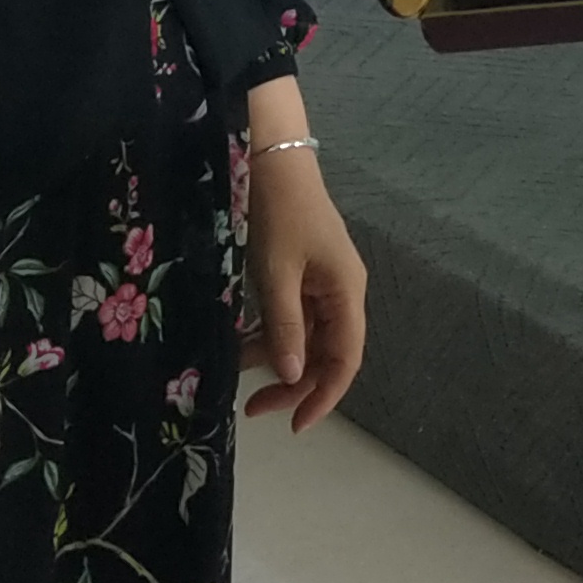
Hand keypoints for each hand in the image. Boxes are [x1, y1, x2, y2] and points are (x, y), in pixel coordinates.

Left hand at [238, 85, 366, 430]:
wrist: (271, 157)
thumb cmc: (279, 212)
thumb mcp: (277, 273)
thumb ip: (285, 325)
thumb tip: (292, 376)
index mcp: (346, 292)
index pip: (345, 359)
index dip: (324, 396)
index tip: (295, 424)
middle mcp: (341, 292)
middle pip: (325, 353)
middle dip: (292, 382)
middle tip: (253, 406)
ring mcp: (323, 282)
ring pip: (305, 337)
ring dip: (276, 357)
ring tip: (237, 368)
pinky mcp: (303, 273)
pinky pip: (292, 316)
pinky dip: (270, 332)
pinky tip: (243, 340)